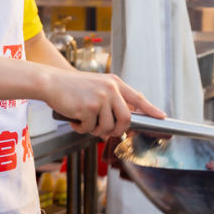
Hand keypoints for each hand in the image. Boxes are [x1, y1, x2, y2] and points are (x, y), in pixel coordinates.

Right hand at [45, 70, 164, 138]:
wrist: (51, 82)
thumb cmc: (73, 86)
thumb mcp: (98, 84)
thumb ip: (113, 95)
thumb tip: (131, 109)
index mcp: (114, 83)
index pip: (138, 98)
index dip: (151, 109)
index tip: (162, 117)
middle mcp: (110, 89)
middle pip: (126, 119)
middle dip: (116, 130)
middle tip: (104, 130)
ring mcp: (100, 98)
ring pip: (107, 127)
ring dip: (94, 130)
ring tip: (84, 120)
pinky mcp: (88, 108)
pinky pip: (90, 129)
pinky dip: (81, 128)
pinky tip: (74, 118)